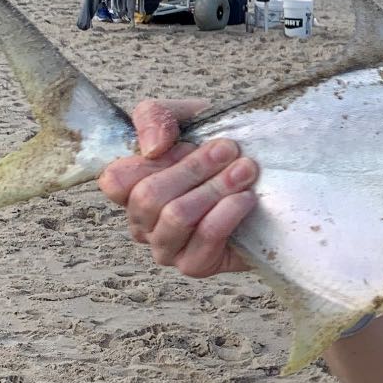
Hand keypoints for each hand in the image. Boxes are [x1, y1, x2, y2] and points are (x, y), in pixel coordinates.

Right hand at [98, 98, 258, 278]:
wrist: (268, 175)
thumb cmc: (217, 146)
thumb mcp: (185, 117)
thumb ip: (155, 118)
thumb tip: (152, 148)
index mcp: (131, 188)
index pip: (114, 181)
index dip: (148, 161)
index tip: (186, 143)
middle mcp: (142, 222)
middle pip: (149, 197)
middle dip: (194, 169)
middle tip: (229, 150)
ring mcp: (165, 248)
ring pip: (177, 217)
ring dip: (214, 188)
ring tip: (245, 170)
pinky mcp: (195, 265)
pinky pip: (205, 238)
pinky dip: (227, 213)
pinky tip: (246, 198)